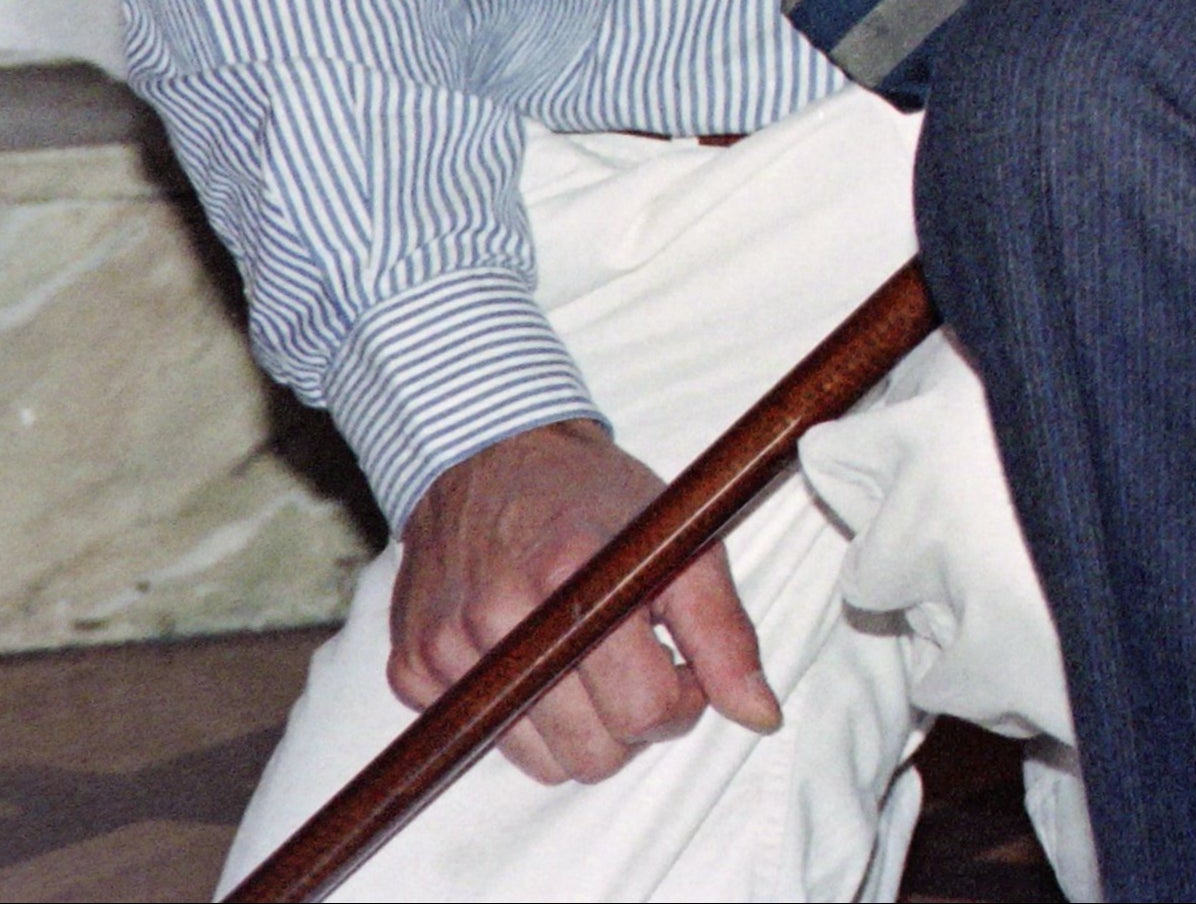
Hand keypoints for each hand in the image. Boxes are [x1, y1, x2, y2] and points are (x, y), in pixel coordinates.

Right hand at [390, 419, 775, 785]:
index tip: (680, 664)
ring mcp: (447, 647)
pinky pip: (482, 738)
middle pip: (591, 754)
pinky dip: (517, 713)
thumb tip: (761, 716)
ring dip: (576, 728)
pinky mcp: (411, 667)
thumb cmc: (596, 499)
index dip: (682, 700)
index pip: (645, 709)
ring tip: (586, 661)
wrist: (490, 456)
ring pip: (538, 763)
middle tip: (633, 663)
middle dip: (629, 722)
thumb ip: (727, 634)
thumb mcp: (682, 539)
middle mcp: (501, 617)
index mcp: (577, 578)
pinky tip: (530, 653)